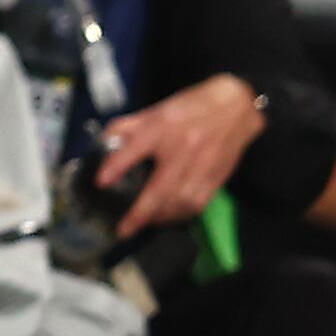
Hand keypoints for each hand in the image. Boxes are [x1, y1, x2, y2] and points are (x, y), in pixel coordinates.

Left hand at [94, 75, 265, 231]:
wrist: (235, 105)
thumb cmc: (190, 108)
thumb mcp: (154, 110)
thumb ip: (126, 127)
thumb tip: (103, 143)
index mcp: (162, 127)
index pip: (134, 148)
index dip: (116, 166)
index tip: (101, 182)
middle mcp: (183, 147)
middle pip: (160, 187)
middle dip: (140, 213)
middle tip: (124, 229)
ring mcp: (202, 163)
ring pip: (181, 201)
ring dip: (162, 217)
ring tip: (147, 222)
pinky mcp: (218, 174)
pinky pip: (199, 202)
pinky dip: (182, 215)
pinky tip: (170, 216)